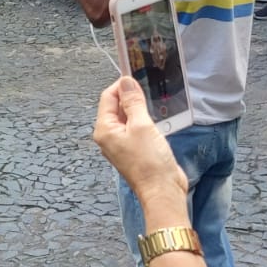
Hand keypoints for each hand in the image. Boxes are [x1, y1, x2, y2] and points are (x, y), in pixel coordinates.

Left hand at [93, 77, 187, 201]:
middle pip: (115, 107)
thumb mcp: (141, 125)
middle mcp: (109, 136)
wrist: (162, 190)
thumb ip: (133, 102)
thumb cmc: (150, 160)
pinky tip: (155, 119)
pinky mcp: (134, 149)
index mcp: (104, 130)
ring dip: (139, 108)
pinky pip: (135, 128)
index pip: (107, 98)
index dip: (121, 85)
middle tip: (148, 89)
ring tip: (153, 103)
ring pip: (127, 117)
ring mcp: (121, 144)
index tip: (138, 76)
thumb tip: (125, 81)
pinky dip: (144, 120)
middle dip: (130, 96)